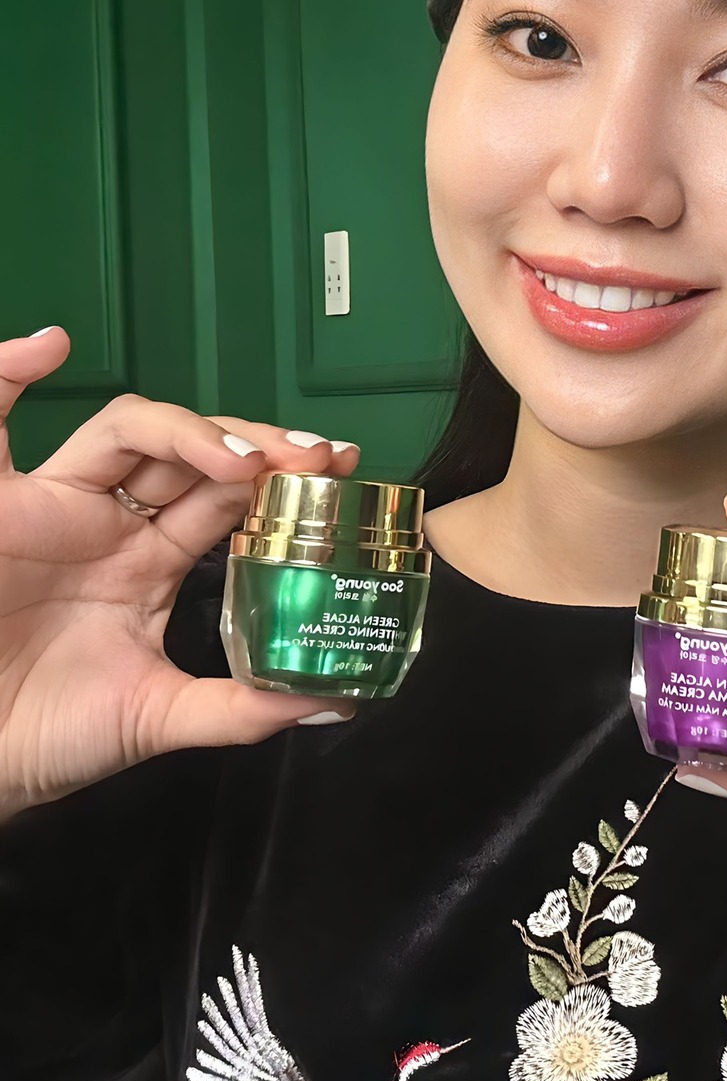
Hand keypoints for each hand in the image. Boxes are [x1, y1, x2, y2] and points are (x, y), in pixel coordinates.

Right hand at [0, 327, 360, 817]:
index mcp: (148, 564)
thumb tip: (332, 701)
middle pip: (191, 451)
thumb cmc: (49, 734)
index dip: (280, 477)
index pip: (226, 497)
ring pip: (125, 429)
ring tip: (238, 457)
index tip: (339, 470)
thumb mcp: (157, 717)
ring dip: (186, 427)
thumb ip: (240, 708)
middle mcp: (109, 522)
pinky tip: (45, 346)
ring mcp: (53, 507)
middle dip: (253, 443)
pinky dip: (4, 374)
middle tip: (312, 455)